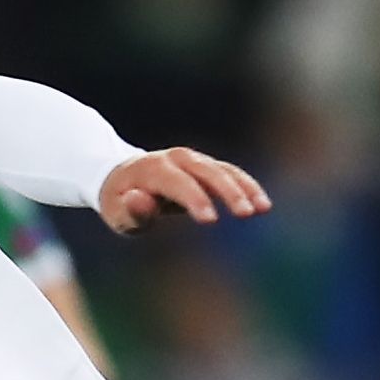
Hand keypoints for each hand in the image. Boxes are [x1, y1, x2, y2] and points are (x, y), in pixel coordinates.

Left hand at [98, 147, 270, 233]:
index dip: (195, 199)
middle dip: (227, 191)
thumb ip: (131, 210)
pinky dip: (247, 186)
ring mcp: (193, 160)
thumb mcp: (116, 212)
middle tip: (245, 213)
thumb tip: (138, 199)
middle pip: (206, 171)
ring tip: (262, 208)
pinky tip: (263, 204)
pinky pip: (230, 172)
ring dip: (244, 187)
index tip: (211, 220)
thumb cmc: (118, 201)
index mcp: (151, 169)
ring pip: (223, 170)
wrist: (121, 177)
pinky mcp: (205, 166)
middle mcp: (175, 158)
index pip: (177, 183)